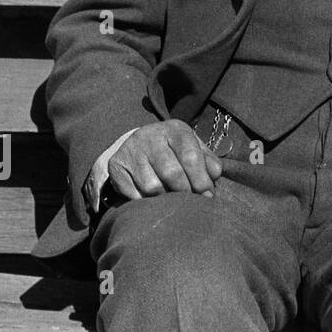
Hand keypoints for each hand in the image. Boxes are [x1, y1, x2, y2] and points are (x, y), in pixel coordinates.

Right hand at [107, 119, 221, 200]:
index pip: (190, 156)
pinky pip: (134, 194)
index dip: (201, 179)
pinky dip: (146, 201)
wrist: (138, 144)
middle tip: (190, 202)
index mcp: (174, 129)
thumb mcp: (193, 148)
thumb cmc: (174, 150)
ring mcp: (131, 150)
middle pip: (171, 173)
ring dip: (165, 198)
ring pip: (152, 187)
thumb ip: (207, 161)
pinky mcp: (116, 166)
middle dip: (185, 191)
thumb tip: (214, 177)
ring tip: (171, 197)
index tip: (207, 195)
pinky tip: (152, 198)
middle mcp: (150, 136)